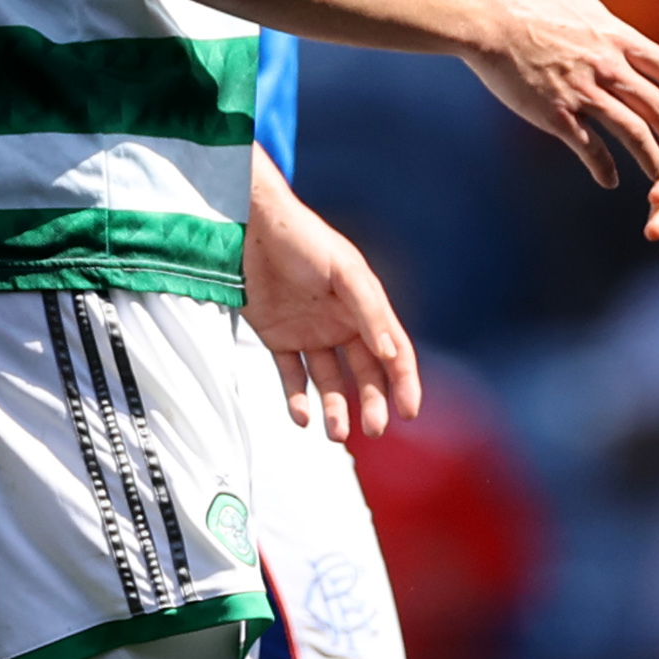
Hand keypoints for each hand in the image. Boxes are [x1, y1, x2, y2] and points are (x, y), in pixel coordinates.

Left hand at [240, 176, 418, 442]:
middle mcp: (341, 323)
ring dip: (335, 407)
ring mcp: (310, 332)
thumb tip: (389, 352)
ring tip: (335, 432)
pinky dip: (296, 397)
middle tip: (374, 429)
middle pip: (364, 373)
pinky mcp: (277, 337)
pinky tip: (301, 416)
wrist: (250, 226)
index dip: (404, 382)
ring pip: (328, 380)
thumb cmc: (303, 238)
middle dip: (372, 403)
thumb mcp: (344, 270)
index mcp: (364, 307)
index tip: (408, 412)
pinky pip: (291, 374)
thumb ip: (367, 310)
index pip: (393, 351)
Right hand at [467, 0, 658, 184]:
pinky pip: (589, 148)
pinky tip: (610, 180)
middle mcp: (608, 67)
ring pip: (633, 132)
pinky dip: (604, 168)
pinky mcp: (556, 114)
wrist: (484, 19)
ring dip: (652, 157)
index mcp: (616, 36)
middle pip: (658, 106)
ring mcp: (584, 93)